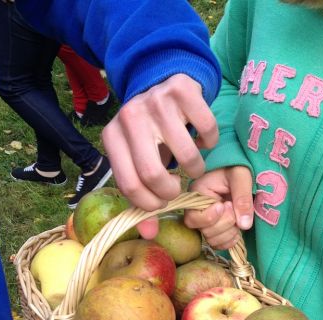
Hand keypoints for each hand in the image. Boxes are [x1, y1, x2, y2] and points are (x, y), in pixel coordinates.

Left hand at [102, 73, 217, 231]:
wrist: (162, 82)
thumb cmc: (149, 135)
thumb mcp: (137, 163)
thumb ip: (141, 197)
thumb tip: (150, 234)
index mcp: (112, 137)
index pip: (128, 185)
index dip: (149, 203)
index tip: (161, 202)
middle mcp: (130, 116)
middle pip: (152, 174)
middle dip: (170, 191)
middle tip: (177, 189)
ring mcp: (156, 100)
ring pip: (185, 155)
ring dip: (196, 169)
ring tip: (192, 166)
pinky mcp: (182, 89)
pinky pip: (206, 130)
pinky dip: (209, 142)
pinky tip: (202, 140)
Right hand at [183, 166, 253, 249]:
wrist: (240, 169)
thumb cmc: (238, 167)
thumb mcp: (241, 176)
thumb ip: (242, 197)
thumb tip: (244, 224)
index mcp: (197, 193)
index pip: (194, 218)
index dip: (211, 217)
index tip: (226, 204)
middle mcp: (197, 209)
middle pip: (204, 231)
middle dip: (224, 224)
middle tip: (234, 209)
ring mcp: (206, 221)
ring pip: (212, 239)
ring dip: (229, 233)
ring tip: (238, 218)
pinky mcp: (215, 228)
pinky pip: (218, 244)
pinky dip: (230, 241)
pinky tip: (238, 230)